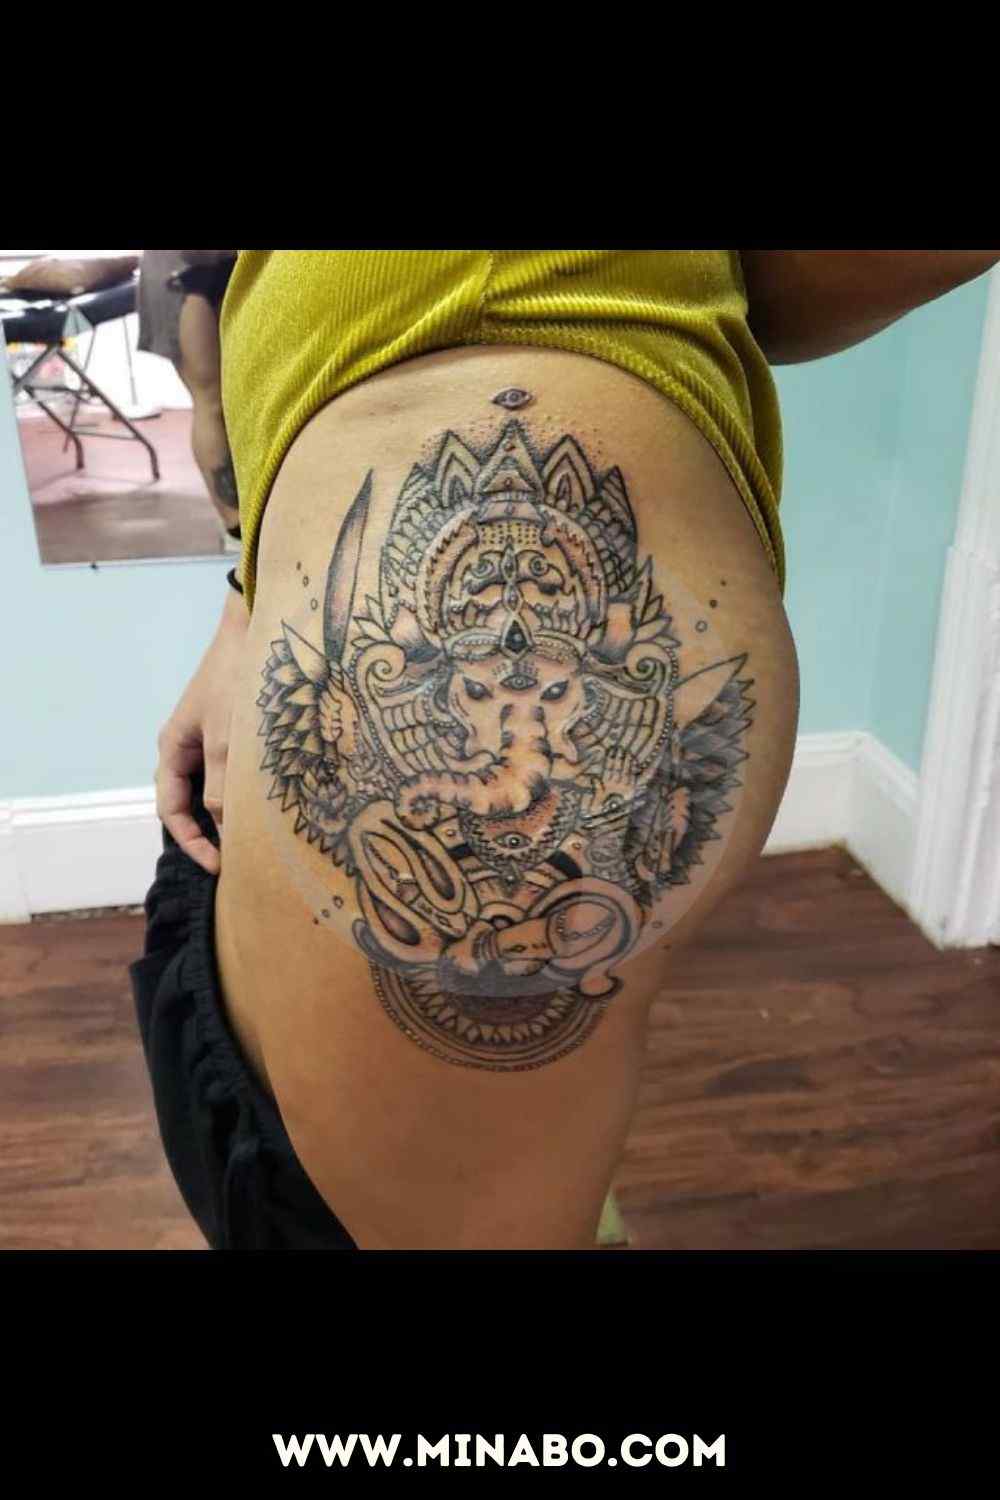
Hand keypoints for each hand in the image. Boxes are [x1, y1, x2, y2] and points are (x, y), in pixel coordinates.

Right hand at [156, 587, 248, 873]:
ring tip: (262, 841)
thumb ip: (222, 786)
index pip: (172, 811)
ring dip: (235, 813)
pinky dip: (250, 792)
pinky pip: (237, 772)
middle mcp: (188, 746)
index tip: (221, 866)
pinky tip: (274, 806)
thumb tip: (225, 831)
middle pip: (192, 804)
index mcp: (173, 748)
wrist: (260, 627)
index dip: (193, 843)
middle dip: (214, 834)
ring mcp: (211, 737)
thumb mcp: (228, 739)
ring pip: (218, 789)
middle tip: (244, 862)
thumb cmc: (239, 679)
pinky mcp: (237, 731)